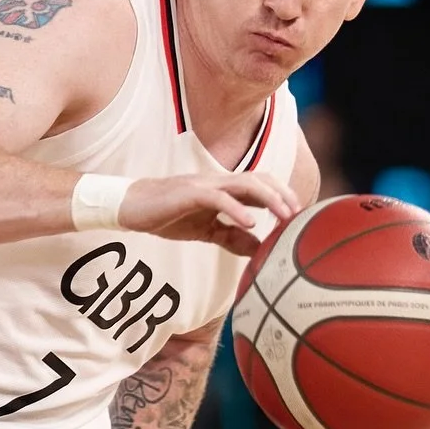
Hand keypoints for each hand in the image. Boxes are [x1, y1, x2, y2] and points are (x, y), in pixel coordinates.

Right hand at [121, 173, 298, 255]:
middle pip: (259, 179)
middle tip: (298, 215)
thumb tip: (258, 249)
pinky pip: (219, 198)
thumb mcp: (204, 231)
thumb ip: (231, 237)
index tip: (297, 217)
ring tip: (283, 215)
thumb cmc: (167, 216)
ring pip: (244, 183)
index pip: (259, 186)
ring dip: (268, 198)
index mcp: (223, 190)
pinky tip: (250, 223)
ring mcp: (205, 185)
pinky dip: (237, 209)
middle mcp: (218, 182)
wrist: (131, 207)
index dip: (281, 197)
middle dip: (281, 194)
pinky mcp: (190, 193)